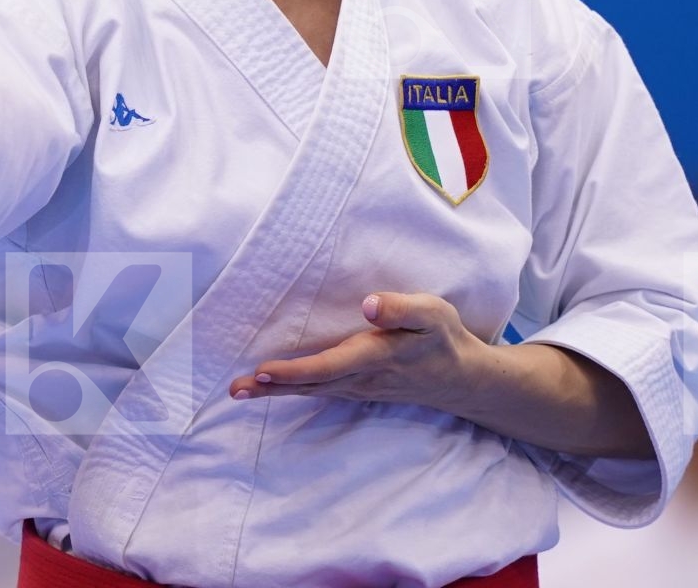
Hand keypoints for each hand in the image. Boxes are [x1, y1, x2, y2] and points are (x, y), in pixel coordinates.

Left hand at [226, 292, 487, 408]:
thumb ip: (401, 309)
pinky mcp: (357, 388)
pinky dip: (292, 390)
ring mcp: (358, 387)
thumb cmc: (443, 339)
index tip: (264, 370)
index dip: (296, 371)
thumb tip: (369, 305)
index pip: (328, 366)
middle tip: (234, 388)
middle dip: (271, 387)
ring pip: (311, 390)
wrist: (462, 379)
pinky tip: (272, 388)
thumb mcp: (432, 314)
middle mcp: (361, 378)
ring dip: (274, 392)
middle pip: (310, 384)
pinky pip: (319, 391)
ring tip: (239, 391)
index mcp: (375, 357)